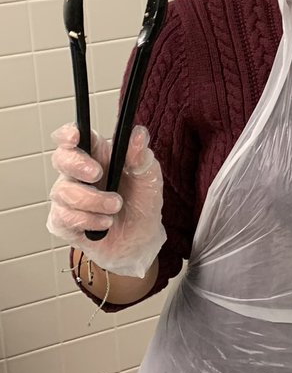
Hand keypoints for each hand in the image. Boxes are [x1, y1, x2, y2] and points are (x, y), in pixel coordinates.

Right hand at [46, 123, 166, 277]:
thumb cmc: (142, 203)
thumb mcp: (149, 178)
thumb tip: (138, 134)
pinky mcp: (62, 222)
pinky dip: (87, 220)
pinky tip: (105, 223)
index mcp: (99, 156)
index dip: (68, 133)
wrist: (140, 239)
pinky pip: (63, 217)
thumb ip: (141, 157)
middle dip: (77, 165)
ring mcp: (68, 198)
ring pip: (64, 192)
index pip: (75, 137)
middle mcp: (79, 174)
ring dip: (93, 200)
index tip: (74, 136)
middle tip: (98, 174)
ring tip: (116, 207)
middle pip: (61, 159)